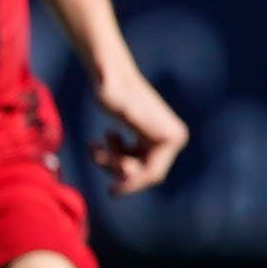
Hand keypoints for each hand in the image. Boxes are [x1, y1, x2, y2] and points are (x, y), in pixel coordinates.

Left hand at [89, 52, 192, 195]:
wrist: (109, 76)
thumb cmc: (112, 91)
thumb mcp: (119, 106)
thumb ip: (132, 116)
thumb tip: (150, 126)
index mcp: (172, 137)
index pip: (154, 173)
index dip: (132, 184)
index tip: (111, 191)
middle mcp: (172, 138)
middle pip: (145, 172)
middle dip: (118, 168)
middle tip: (94, 153)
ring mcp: (161, 139)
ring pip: (136, 167)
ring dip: (112, 161)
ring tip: (93, 146)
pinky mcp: (148, 137)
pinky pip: (133, 158)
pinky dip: (115, 154)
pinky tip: (104, 138)